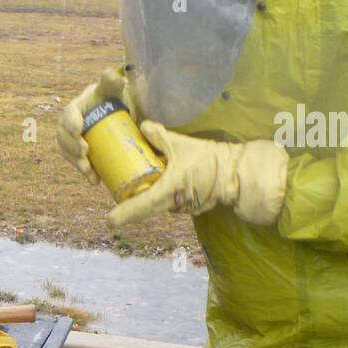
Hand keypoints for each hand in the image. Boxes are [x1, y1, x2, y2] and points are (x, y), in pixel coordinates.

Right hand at [57, 67, 139, 186]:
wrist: (112, 114)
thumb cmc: (110, 98)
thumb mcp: (111, 88)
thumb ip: (111, 80)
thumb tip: (112, 74)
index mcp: (75, 109)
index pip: (69, 115)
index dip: (71, 123)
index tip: (79, 130)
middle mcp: (70, 126)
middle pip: (64, 137)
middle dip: (71, 146)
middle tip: (85, 151)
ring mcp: (73, 141)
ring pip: (69, 153)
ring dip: (76, 163)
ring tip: (88, 169)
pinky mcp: (81, 153)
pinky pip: (79, 164)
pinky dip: (86, 173)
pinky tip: (95, 181)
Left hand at [107, 122, 288, 227]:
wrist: (237, 172)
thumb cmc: (210, 159)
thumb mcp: (181, 144)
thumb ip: (159, 136)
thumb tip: (141, 126)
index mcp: (167, 193)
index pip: (139, 208)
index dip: (122, 215)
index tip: (109, 221)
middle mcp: (173, 206)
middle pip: (146, 208)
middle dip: (132, 202)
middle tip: (120, 191)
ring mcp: (183, 209)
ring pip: (159, 205)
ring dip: (149, 196)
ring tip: (139, 181)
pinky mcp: (191, 207)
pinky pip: (172, 202)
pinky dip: (164, 194)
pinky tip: (162, 180)